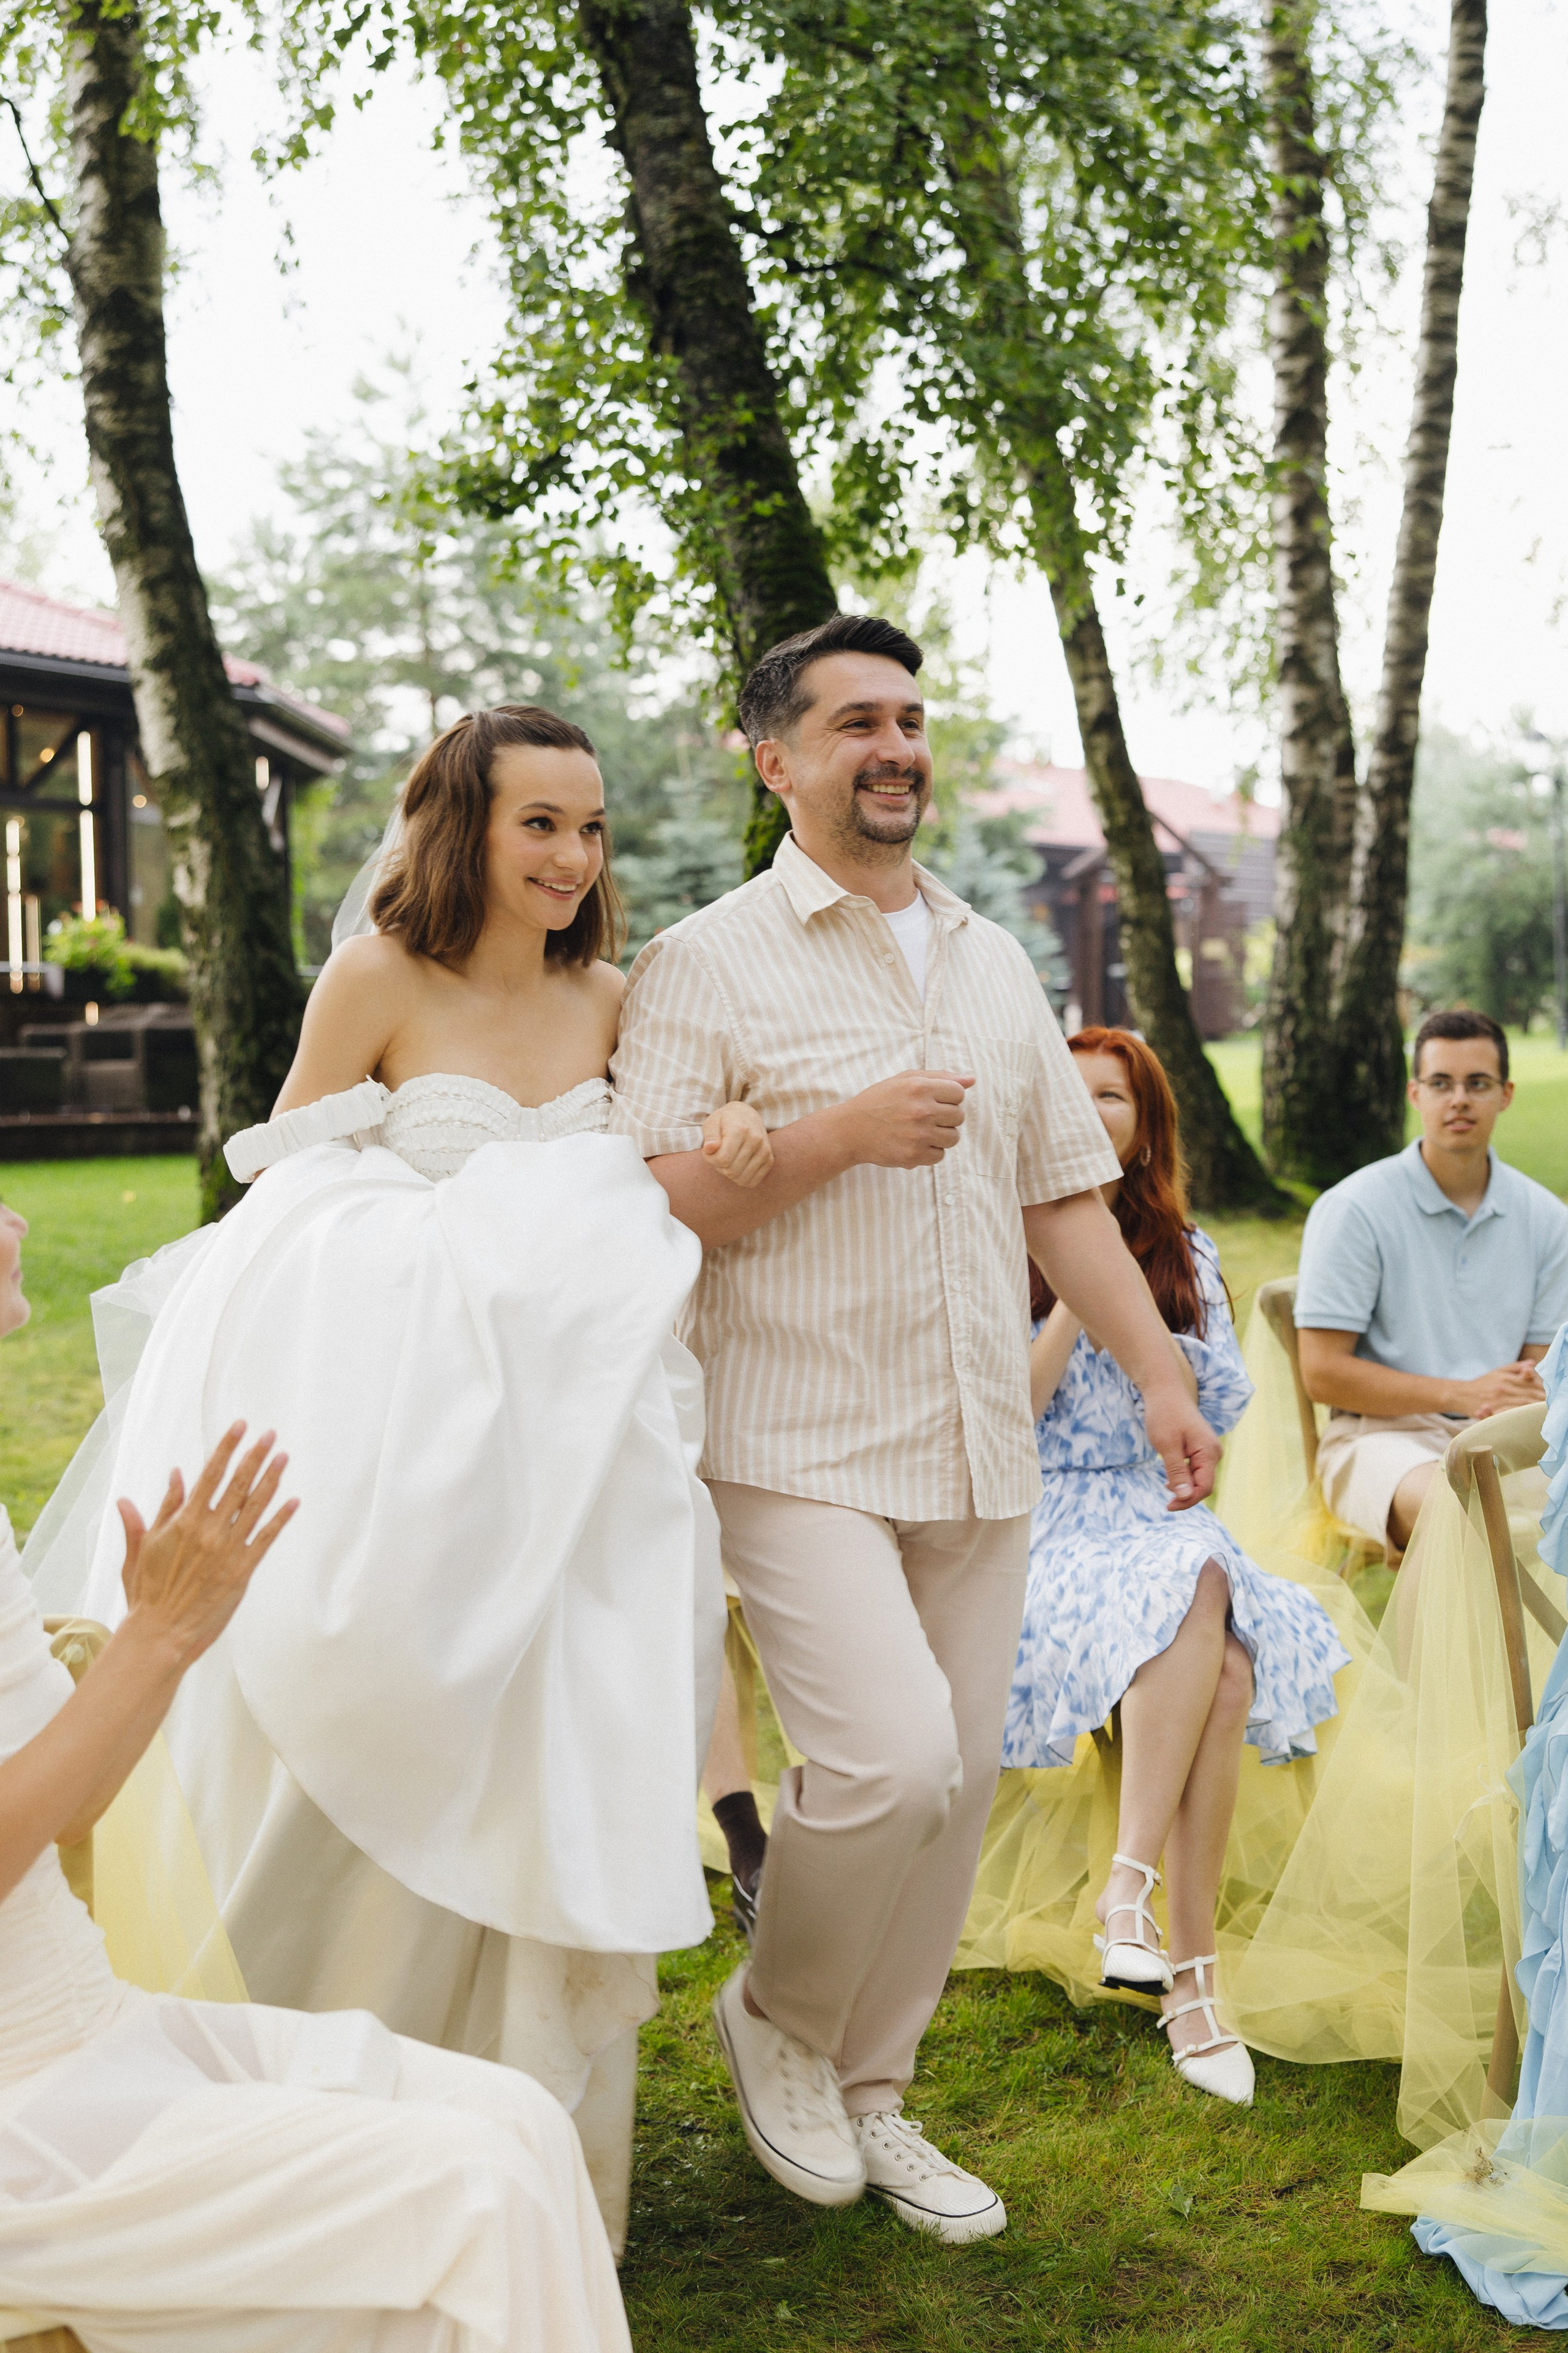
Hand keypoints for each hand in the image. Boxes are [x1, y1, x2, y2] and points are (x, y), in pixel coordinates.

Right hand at [118, 1423, 296, 1667]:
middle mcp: (209, 1532)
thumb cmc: (147, 1590)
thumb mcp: (143, 1546)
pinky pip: (265, 1539)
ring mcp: (227, 1551)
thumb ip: (160, 1509)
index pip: (210, 1475)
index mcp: (184, 1522)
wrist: (160, 1632)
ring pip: (254, 1507)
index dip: (226, 1448)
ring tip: (284, 1456)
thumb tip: (174, 1474)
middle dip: (254, 1456)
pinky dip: (280, 1519)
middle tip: (270, 1434)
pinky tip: (293, 1501)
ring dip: (271, 1480)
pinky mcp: (242, 1571)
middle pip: (237, 1485)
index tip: (240, 1426)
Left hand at [701, 1101, 774, 1188]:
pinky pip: (752, 1182)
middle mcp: (756, 1140)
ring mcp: (765, 1151)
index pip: (723, 1159)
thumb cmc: (725, 1121)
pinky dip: (741, 1178)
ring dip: (730, 1173)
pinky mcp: (769, 1160)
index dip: (711, 1159)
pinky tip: (738, 1165)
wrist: (748, 1115)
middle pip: (731, 1171)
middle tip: (718, 1155)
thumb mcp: (712, 1122)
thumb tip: (709, 1149)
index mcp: (740, 1129)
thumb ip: (710, 1136)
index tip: (710, 1151)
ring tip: (728, 1159)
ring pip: (741, 1179)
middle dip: (719, 1167)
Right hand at [833, 1071, 974, 1168]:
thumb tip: (971, 1079)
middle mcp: (921, 1111)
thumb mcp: (906, 1080)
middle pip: (959, 1116)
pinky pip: (940, 1155)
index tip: (933, 1100)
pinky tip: (914, 1143)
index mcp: (920, 1088)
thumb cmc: (879, 1101)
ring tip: (920, 1131)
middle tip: (924, 1116)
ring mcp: (918, 1136)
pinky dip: (930, 1151)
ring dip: (941, 1135)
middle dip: (945, 1116)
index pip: (959, 1093)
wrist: (850, 1130)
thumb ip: (940, 1077)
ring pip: (953, 1138)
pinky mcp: (913, 1156)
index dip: (948, 1097)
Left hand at [1142, 1384, 1220, 1510]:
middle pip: (1203, 1485)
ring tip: (1165, 1485)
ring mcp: (1209, 1450)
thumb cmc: (1164, 1415)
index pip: (1204, 1487)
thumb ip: (1177, 1472)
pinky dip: (1183, 1477)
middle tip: (1166, 1502)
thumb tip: (1184, 1496)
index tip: (1168, 1506)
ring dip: (1184, 1487)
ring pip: (1199, 1479)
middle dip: (1186, 1496)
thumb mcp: (1167, 1445)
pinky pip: (1196, 1470)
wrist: (1165, 1391)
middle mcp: (1214, 1452)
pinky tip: (1170, 1480)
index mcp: (1209, 1452)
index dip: (1187, 1501)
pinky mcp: (1201, 1449)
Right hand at [1449, 1361, 1548, 1418]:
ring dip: (1534, 1407)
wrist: (1459, 1395)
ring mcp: (1498, 1400)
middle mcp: (1503, 1388)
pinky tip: (1526, 1416)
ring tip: (1539, 1409)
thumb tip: (1532, 1363)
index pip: (1529, 1382)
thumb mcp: (1497, 1371)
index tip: (1546, 1392)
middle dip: (1540, 1398)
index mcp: (1505, 1377)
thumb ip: (1515, 1367)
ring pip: (1523, 1404)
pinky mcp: (1494, 1411)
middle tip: (1545, 1402)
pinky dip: (1521, 1414)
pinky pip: (1511, 1414)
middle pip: (1528, 1394)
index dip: (1540, 1387)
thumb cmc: (1481, 1384)